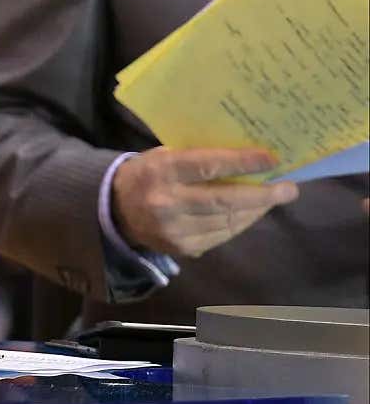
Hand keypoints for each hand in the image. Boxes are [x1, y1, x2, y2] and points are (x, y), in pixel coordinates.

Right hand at [111, 148, 297, 259]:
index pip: (208, 166)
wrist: (115, 210)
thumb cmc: (147, 174)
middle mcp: (168, 202)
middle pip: (225, 200)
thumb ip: (198, 159)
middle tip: (289, 188)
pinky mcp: (183, 247)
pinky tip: (250, 212)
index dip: (243, 163)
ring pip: (228, 221)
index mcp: (162, 171)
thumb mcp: (164, 156)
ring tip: (273, 198)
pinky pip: (222, 235)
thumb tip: (245, 159)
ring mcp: (176, 229)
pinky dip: (240, 223)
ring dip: (255, 209)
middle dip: (262, 195)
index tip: (272, 159)